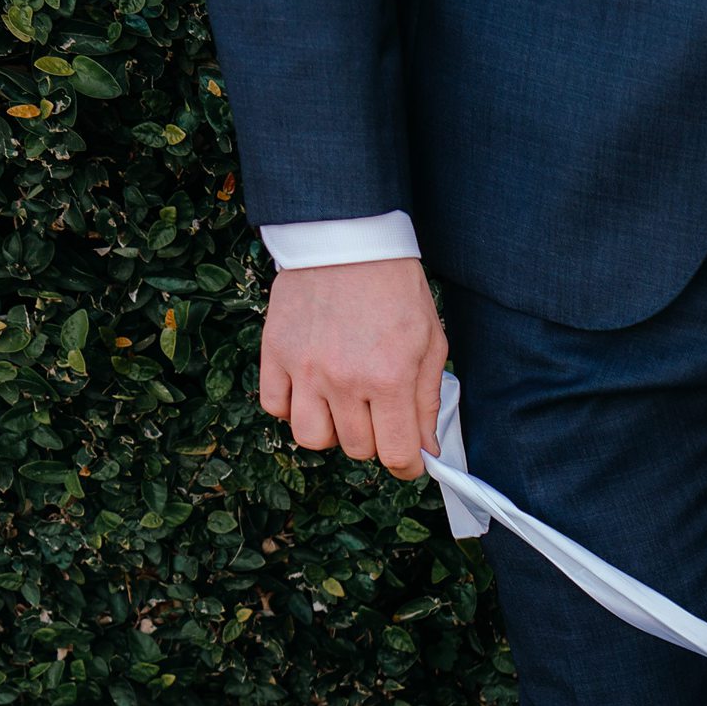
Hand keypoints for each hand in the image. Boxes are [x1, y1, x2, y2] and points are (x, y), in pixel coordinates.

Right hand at [257, 257, 448, 478]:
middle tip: (379, 416)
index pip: (396, 453)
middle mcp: (343, 380)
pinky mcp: (274, 353)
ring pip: (311, 438)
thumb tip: (426, 448)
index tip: (409, 460)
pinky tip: (311, 390)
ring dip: (331, 432)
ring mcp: (304, 368)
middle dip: (374, 441)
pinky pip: (274, 407)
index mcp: (389, 378)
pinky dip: (292, 408)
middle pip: (357, 449)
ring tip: (343, 408)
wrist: (348, 240)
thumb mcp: (432, 344)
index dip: (408, 465)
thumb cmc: (395, 290)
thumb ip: (428, 401)